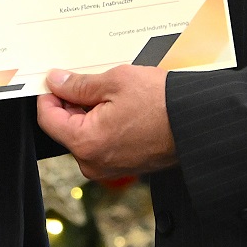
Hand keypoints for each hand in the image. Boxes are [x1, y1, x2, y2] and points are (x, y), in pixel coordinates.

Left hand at [37, 65, 178, 178]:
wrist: (198, 124)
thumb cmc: (163, 104)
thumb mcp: (114, 82)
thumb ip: (78, 85)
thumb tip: (56, 82)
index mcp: (86, 144)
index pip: (48, 118)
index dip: (49, 94)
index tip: (55, 79)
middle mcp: (94, 163)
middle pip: (65, 127)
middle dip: (72, 102)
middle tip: (89, 80)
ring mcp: (109, 167)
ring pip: (84, 133)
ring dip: (90, 111)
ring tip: (111, 91)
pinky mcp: (123, 165)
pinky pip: (102, 141)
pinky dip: (105, 122)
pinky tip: (121, 105)